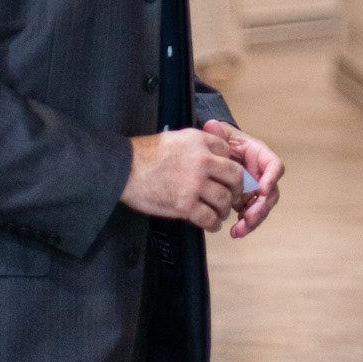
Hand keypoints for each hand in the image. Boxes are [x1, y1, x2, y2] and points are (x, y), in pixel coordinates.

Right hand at [121, 129, 244, 231]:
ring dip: (225, 208)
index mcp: (200, 142)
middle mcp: (202, 161)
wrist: (125, 168)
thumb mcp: (177, 137)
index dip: (230, 166)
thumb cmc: (147, 153)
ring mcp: (195, 184)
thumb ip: (199, 143)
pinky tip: (211, 224)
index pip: (229, 153)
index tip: (229, 176)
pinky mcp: (184, 204)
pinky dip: (213, 223)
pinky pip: (209, 218)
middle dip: (237, 188)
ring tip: (220, 212)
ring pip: (224, 199)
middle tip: (233, 196)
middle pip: (234, 177)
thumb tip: (214, 154)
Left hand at [203, 119, 283, 237]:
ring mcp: (255, 189)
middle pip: (271, 192)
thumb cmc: (220, 141)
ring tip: (239, 230)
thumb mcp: (219, 135)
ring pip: (262, 207)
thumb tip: (212, 125)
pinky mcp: (246, 201)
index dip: (271, 177)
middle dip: (262, 207)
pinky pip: (250, 215)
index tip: (262, 189)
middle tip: (249, 217)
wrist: (214, 153)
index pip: (274, 165)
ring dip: (254, 220)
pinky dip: (245, 225)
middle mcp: (261, 174)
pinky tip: (235, 232)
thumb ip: (217, 132)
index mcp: (259, 155)